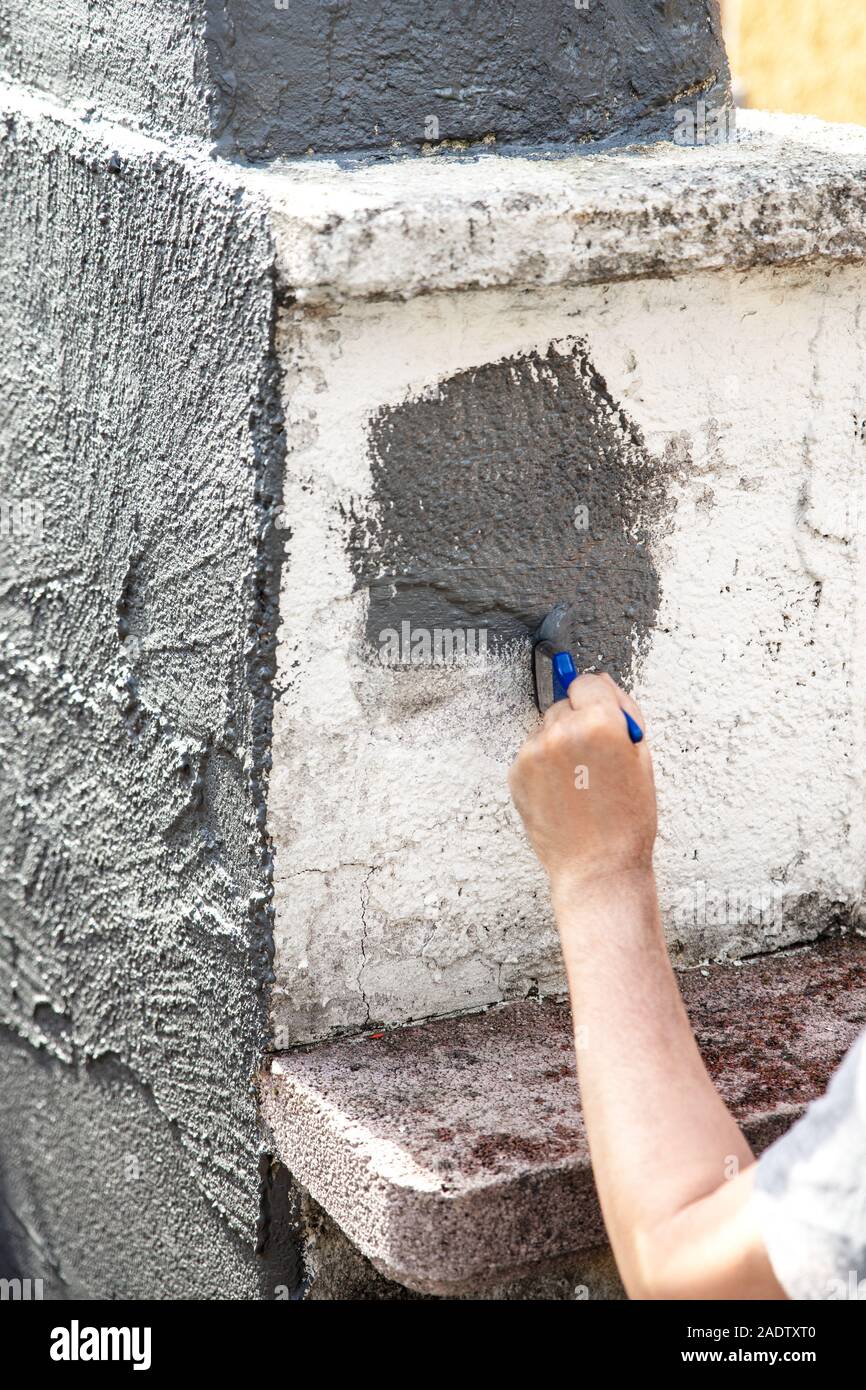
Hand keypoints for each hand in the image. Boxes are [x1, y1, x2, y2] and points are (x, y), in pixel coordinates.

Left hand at [508, 673, 656, 895]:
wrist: (597, 867)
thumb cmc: (627, 821)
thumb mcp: (641, 759)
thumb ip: (624, 713)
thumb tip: (603, 684)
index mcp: (600, 722)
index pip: (587, 681)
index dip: (598, 701)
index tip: (602, 717)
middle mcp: (562, 731)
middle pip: (565, 704)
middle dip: (578, 723)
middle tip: (596, 761)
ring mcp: (533, 752)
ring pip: (546, 728)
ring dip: (559, 743)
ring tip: (579, 781)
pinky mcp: (516, 772)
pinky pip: (531, 753)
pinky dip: (543, 766)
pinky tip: (562, 792)